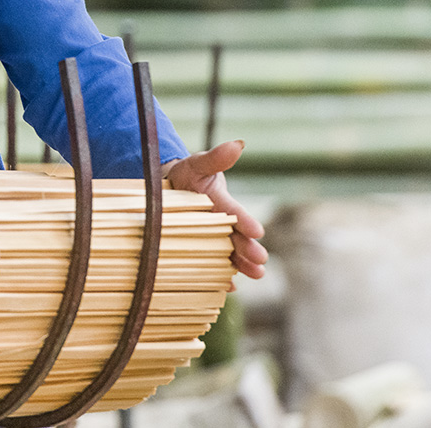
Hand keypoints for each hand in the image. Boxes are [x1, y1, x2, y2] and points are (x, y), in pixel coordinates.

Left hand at [165, 139, 266, 282]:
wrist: (169, 188)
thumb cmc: (187, 175)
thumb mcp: (199, 164)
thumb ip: (216, 158)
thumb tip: (237, 144)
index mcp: (222, 203)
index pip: (236, 213)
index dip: (246, 221)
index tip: (258, 231)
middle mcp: (222, 223)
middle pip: (237, 238)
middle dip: (249, 250)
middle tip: (261, 261)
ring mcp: (213, 238)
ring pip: (230, 254)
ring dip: (243, 265)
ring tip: (256, 275)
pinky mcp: (203, 250)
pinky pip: (213, 265)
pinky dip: (220, 276)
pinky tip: (227, 286)